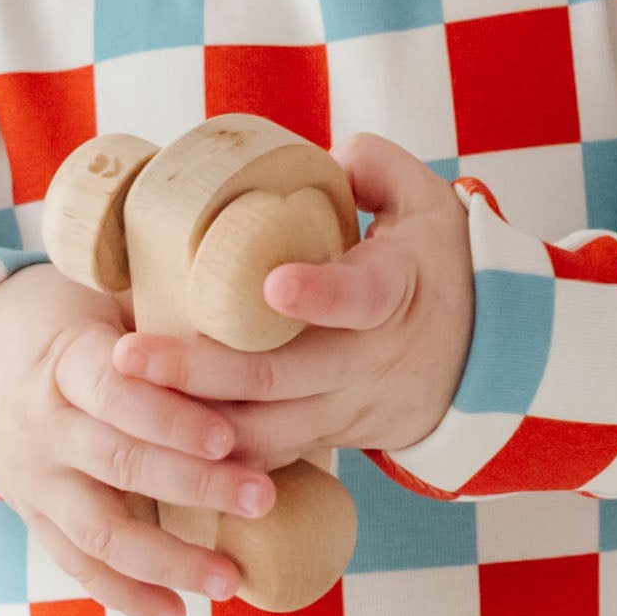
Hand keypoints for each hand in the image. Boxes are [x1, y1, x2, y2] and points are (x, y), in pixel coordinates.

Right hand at [0, 258, 279, 615]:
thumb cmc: (73, 321)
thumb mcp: (108, 302)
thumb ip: (164, 327)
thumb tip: (253, 330)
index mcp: (65, 361)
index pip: (115, 393)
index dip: (170, 417)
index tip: (228, 436)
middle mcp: (44, 426)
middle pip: (119, 462)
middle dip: (194, 485)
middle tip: (261, 498)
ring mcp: (35, 480)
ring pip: (99, 529)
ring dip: (167, 559)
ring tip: (229, 580)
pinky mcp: (34, 517)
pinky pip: (78, 565)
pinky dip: (125, 595)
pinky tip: (176, 615)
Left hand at [115, 133, 478, 472]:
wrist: (491, 359)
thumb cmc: (440, 266)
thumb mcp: (428, 202)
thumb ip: (373, 166)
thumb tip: (321, 157)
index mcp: (396, 289)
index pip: (362, 297)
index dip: (321, 293)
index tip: (273, 284)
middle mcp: (369, 359)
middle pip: (279, 376)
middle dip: (199, 370)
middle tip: (129, 355)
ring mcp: (349, 407)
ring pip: (266, 431)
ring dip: (193, 423)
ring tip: (125, 401)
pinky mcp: (332, 438)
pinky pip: (269, 456)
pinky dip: (216, 458)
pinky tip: (158, 444)